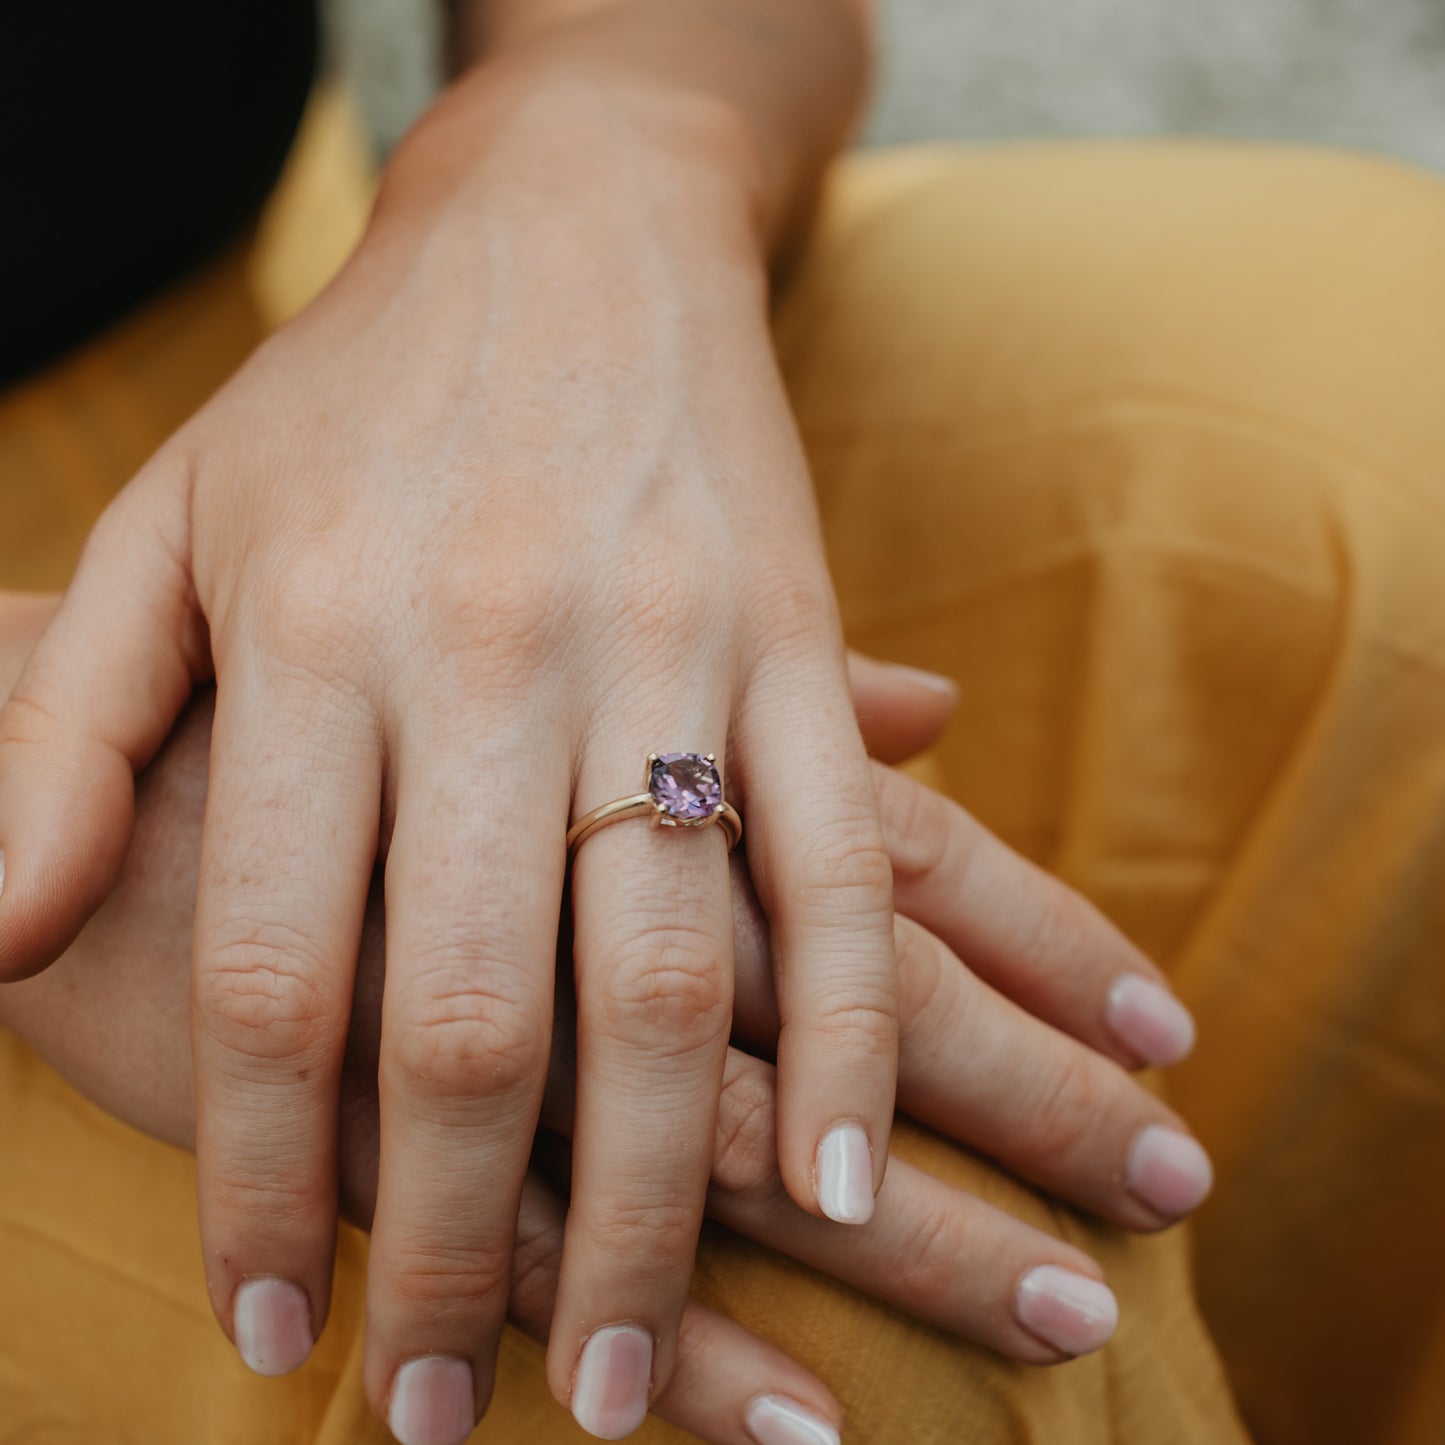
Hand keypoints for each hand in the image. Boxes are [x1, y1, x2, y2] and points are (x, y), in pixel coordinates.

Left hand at [0, 59, 906, 1428]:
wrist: (574, 230)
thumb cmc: (355, 398)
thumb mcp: (169, 528)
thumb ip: (66, 736)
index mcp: (322, 635)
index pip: (286, 975)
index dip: (266, 1186)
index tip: (272, 1339)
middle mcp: (501, 654)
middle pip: (484, 1013)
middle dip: (468, 1256)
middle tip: (454, 1423)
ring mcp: (674, 646)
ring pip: (678, 975)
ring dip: (662, 1206)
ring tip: (628, 1379)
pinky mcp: (804, 636)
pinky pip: (847, 868)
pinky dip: (857, 1041)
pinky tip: (851, 1189)